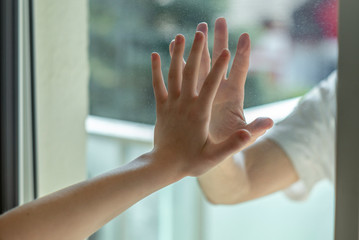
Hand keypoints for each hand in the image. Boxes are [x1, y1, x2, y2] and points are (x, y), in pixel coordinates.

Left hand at [151, 32, 250, 176]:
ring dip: (177, 54)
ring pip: (174, 75)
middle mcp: (184, 104)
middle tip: (201, 31)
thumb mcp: (215, 156)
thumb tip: (250, 133)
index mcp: (199, 113)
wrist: (164, 166)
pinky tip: (155, 54)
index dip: (220, 67)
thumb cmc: (191, 162)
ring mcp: (171, 104)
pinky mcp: (161, 107)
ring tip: (180, 36)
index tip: (227, 50)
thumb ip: (233, 144)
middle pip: (191, 73)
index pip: (211, 85)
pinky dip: (156, 70)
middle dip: (198, 51)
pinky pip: (158, 85)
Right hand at [169, 18, 272, 147]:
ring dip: (197, 46)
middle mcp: (218, 88)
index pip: (240, 69)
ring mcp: (202, 90)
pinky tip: (170, 49)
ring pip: (199, 63)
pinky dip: (176, 61)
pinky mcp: (188, 95)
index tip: (245, 36)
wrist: (206, 152)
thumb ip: (253, 131)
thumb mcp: (240, 138)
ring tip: (195, 29)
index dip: (242, 53)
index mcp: (233, 95)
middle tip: (218, 21)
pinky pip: (181, 75)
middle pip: (219, 59)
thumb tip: (270, 122)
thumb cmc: (226, 145)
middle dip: (219, 40)